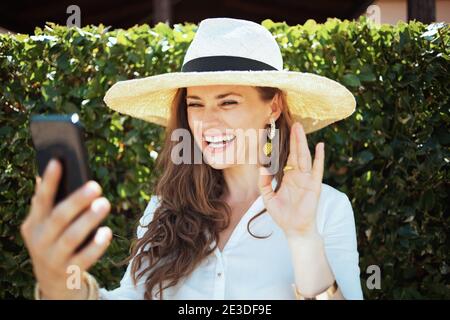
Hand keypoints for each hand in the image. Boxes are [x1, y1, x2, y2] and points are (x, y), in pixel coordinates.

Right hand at [20, 158, 111, 298]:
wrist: (53, 281)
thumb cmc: (54, 242)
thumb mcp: (45, 225)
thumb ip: (47, 204)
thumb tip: (45, 173)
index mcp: (34, 224)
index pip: (41, 200)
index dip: (49, 181)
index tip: (58, 161)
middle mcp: (40, 240)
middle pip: (58, 218)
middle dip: (77, 201)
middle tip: (96, 186)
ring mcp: (53, 258)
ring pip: (71, 238)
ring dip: (88, 220)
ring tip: (104, 204)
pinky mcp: (69, 272)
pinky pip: (84, 258)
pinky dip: (96, 245)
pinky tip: (106, 232)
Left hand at [258, 122, 324, 239]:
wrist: (294, 229)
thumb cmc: (282, 214)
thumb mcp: (267, 197)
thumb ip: (264, 182)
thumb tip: (262, 167)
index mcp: (287, 176)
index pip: (286, 157)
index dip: (283, 146)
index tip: (280, 133)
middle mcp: (298, 175)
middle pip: (296, 153)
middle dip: (295, 138)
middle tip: (294, 123)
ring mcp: (307, 179)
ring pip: (305, 157)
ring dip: (303, 143)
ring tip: (301, 129)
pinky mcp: (314, 185)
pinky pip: (317, 169)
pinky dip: (319, 157)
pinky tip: (320, 146)